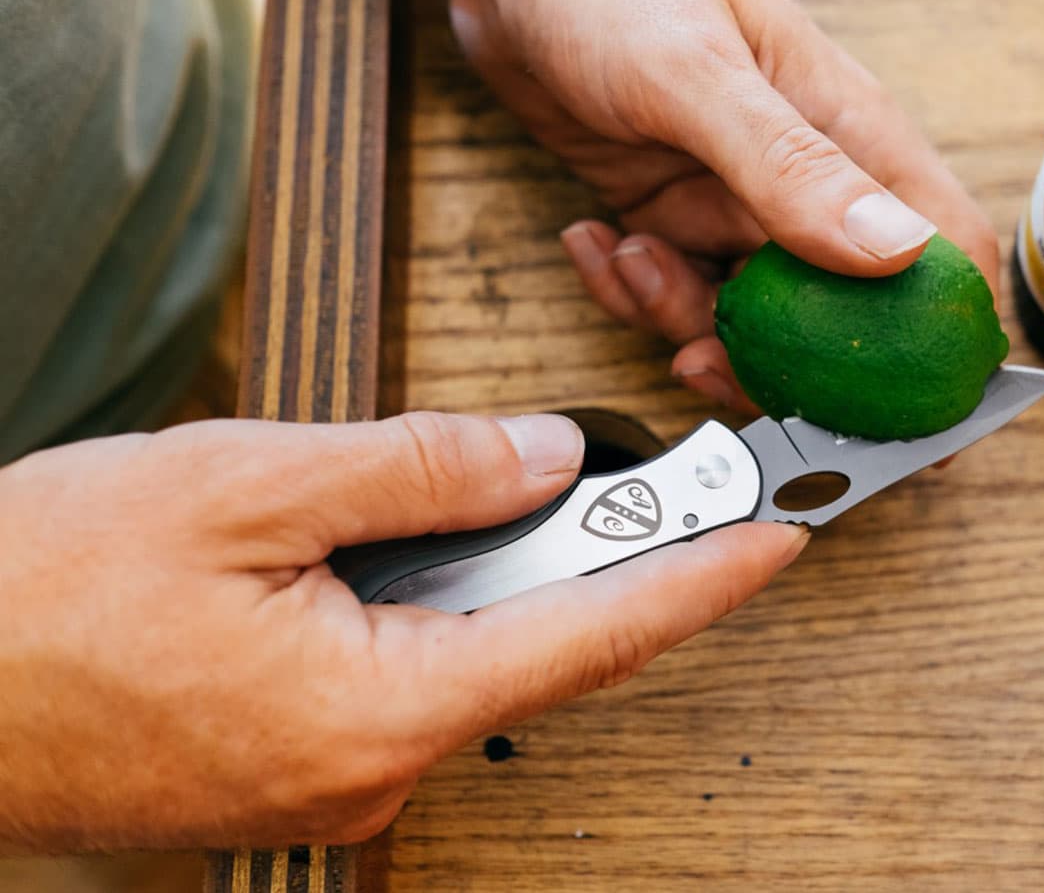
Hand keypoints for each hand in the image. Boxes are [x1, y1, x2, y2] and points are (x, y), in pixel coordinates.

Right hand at [0, 414, 806, 850]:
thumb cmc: (44, 592)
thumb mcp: (244, 485)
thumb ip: (417, 467)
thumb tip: (543, 455)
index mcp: (379, 707)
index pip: (595, 634)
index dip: (702, 578)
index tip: (781, 534)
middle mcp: (374, 768)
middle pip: (540, 643)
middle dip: (600, 553)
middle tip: (658, 467)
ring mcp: (335, 778)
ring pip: (469, 654)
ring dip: (491, 570)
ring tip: (465, 490)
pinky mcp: (298, 763)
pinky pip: (405, 673)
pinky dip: (426, 603)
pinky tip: (384, 550)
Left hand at [433, 0, 999, 412]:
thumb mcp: (697, 74)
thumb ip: (792, 166)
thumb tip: (899, 252)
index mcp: (848, 133)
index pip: (943, 251)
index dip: (943, 340)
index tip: (907, 414)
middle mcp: (804, 181)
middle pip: (841, 316)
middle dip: (780, 362)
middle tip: (710, 365)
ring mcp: (736, 204)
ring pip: (746, 319)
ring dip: (681, 317)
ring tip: (632, 254)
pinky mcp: (672, 216)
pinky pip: (672, 294)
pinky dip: (631, 290)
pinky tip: (594, 238)